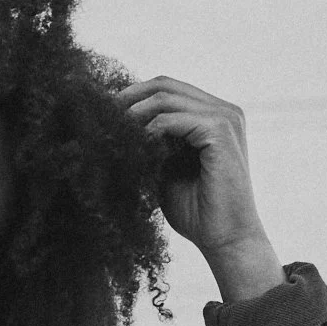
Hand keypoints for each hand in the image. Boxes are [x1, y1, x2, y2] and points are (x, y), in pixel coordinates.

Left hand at [117, 75, 283, 301]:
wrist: (225, 240)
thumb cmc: (197, 213)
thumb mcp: (166, 171)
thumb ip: (152, 146)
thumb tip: (117, 131)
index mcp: (213, 116)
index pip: (167, 90)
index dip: (133, 96)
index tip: (104, 113)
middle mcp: (223, 110)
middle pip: (165, 85)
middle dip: (128, 97)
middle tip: (100, 115)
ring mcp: (225, 117)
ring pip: (167, 97)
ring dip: (134, 112)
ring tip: (112, 131)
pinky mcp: (220, 131)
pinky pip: (174, 119)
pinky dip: (149, 130)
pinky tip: (134, 146)